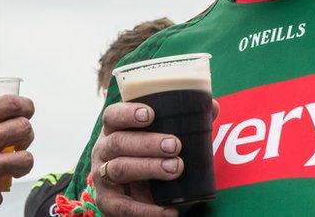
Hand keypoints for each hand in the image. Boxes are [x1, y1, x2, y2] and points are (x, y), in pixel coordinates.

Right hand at [91, 99, 218, 216]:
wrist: (134, 195)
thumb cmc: (149, 157)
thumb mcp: (161, 139)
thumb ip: (184, 123)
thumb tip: (212, 107)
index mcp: (114, 131)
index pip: (112, 116)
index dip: (127, 113)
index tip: (151, 114)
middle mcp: (103, 151)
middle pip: (118, 142)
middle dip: (147, 143)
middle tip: (175, 145)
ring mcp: (102, 176)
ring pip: (119, 169)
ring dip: (148, 168)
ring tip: (175, 168)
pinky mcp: (107, 202)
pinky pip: (123, 207)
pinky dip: (146, 210)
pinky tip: (168, 209)